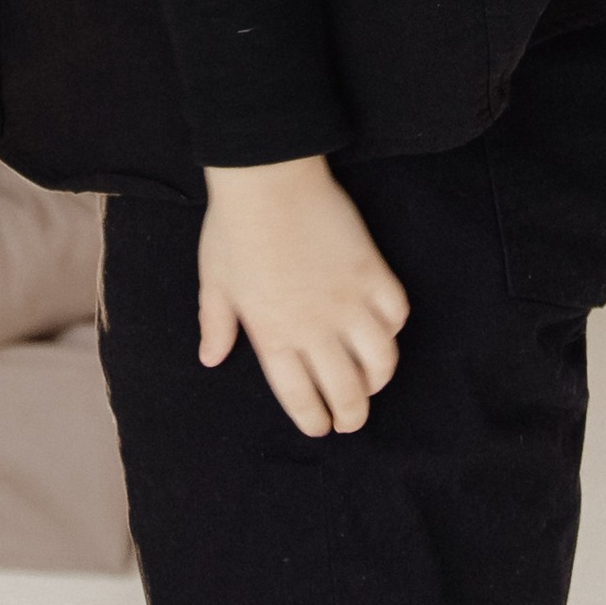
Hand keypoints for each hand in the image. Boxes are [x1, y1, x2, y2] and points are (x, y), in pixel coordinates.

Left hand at [197, 154, 409, 438]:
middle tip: (352, 420)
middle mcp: (315, 327)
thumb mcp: (215, 280)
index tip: (320, 427)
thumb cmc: (234, 227)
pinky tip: (384, 330)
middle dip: (352, 415)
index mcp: (272, 334)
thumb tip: (210, 358)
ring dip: (379, 379)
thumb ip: (216, 323)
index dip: (313, 418)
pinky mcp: (373, 273)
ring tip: (372, 382)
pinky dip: (393, 328)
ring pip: (381, 360)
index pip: (300, 396)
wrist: (269, 178)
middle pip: (347, 391)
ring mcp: (348, 301)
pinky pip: (396, 314)